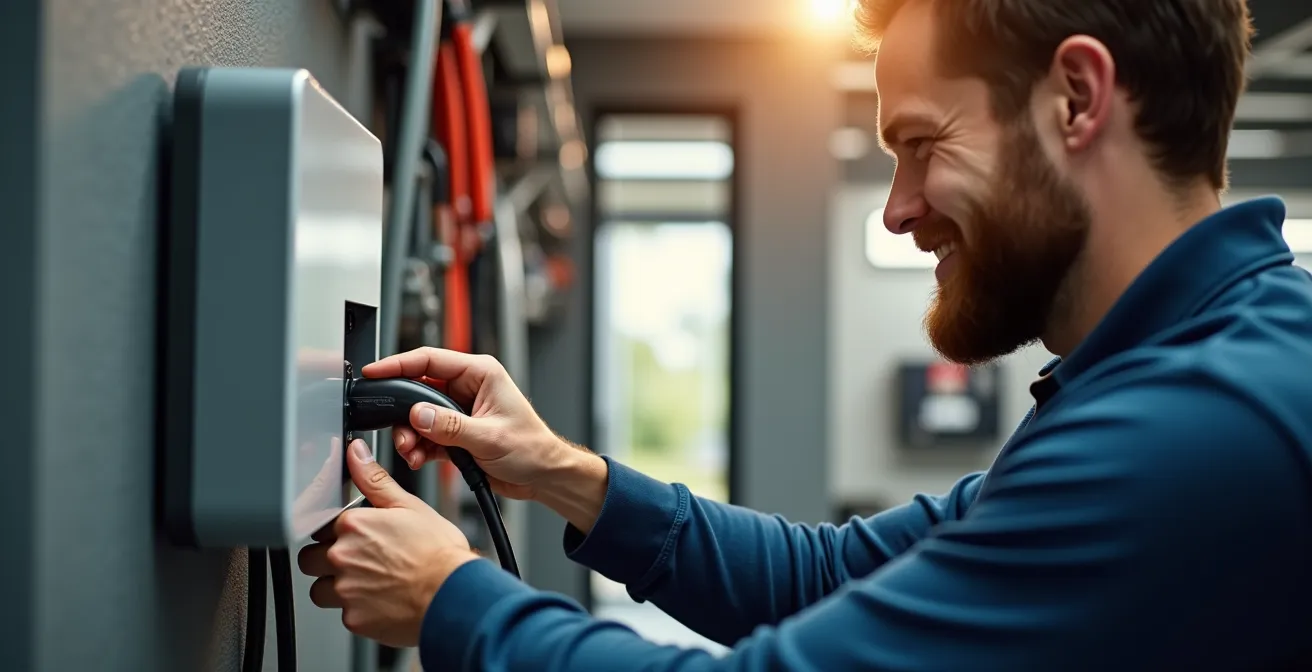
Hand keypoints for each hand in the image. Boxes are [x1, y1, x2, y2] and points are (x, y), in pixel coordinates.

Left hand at [298, 439, 478, 647]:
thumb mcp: (409, 506)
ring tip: (368, 583)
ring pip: (320, 589)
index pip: (323, 526)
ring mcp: (345, 590)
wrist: (454, 594)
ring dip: (337, 587)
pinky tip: (380, 601)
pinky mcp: (353, 618)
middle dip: (329, 560)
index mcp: (353, 525)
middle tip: (360, 561)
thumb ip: (375, 479)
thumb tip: (356, 453)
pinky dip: (358, 610)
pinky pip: (343, 614)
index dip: (339, 532)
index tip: (357, 538)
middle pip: (311, 559)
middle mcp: (342, 556)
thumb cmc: (438, 553)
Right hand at [361, 348, 579, 500]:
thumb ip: (450, 427)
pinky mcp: (455, 432)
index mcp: (479, 373)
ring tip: (412, 452)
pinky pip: (426, 435)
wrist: (543, 475)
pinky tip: (420, 459)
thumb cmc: (532, 448)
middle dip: (404, 413)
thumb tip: (418, 416)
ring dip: (410, 435)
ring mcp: (460, 410)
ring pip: (418, 415)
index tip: (375, 372)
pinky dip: (419, 447)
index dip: (398, 364)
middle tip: (399, 432)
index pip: (430, 359)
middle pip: (419, 389)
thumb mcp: (489, 436)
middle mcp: (467, 388)